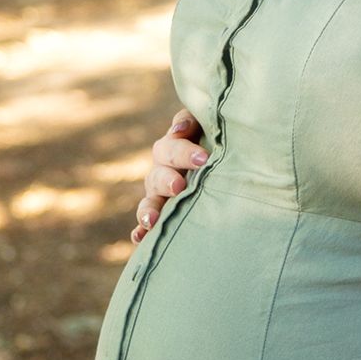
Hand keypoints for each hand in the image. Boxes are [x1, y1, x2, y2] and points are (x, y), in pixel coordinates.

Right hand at [130, 106, 207, 245]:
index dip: (184, 152)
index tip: (203, 159)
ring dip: (148, 210)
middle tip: (179, 186)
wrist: (221, 161)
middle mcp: (163, 169)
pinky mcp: (159, 213)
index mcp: (174, 146)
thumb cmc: (218, 139)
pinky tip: (140, 238)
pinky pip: (145, 224)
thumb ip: (194, 121)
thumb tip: (179, 130)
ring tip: (151, 220)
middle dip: (167, 180)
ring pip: (149, 200)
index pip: (173, 147)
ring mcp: (159, 193)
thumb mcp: (208, 126)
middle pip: (158, 174)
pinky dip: (141, 230)